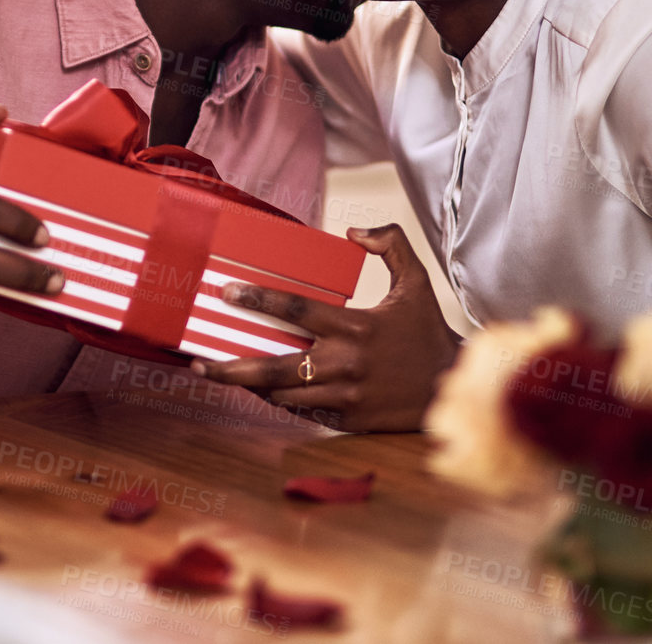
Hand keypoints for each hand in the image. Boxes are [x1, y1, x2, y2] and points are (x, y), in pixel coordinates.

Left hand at [191, 225, 460, 431]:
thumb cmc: (428, 332)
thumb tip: (354, 230)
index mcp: (356, 327)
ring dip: (251, 386)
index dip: (258, 300)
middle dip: (233, 367)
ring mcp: (345, 396)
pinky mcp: (349, 419)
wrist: (451, 385)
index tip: (227, 293)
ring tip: (222, 374)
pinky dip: (279, 403)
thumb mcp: (417, 281)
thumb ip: (391, 245)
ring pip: (284, 395)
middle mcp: (346, 364)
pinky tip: (260, 392)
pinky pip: (303, 413)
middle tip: (200, 362)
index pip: (296, 310)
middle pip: (275, 367)